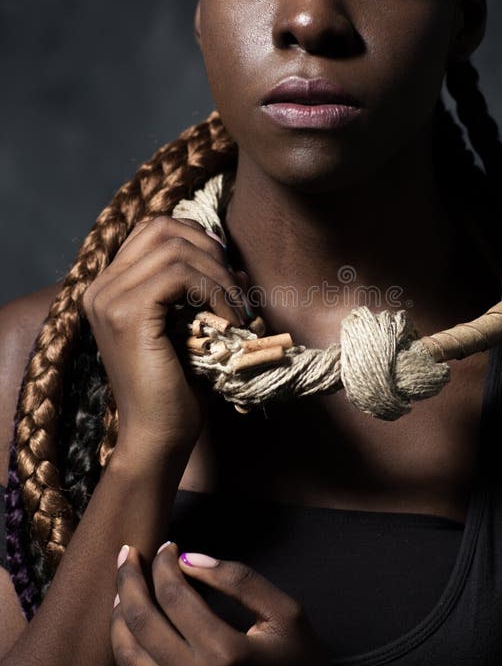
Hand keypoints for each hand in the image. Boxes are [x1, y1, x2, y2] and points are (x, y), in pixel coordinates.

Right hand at [82, 216, 248, 464]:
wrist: (158, 436)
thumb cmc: (176, 388)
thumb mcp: (189, 327)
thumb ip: (200, 290)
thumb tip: (232, 261)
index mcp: (107, 287)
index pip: (153, 230)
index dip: (197, 240)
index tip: (227, 272)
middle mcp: (100, 287)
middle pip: (162, 228)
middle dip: (211, 251)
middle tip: (238, 289)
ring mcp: (109, 299)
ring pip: (176, 249)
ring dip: (219, 275)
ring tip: (239, 309)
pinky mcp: (128, 313)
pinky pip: (181, 275)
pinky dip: (215, 290)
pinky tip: (230, 320)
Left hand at [111, 543, 350, 665]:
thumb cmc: (302, 664)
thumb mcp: (284, 612)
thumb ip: (238, 579)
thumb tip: (189, 558)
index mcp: (226, 653)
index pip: (174, 594)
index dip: (163, 563)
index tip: (166, 546)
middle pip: (141, 623)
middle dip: (129, 581)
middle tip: (127, 556)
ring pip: (128, 660)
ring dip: (119, 619)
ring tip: (123, 591)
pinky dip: (131, 658)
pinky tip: (136, 634)